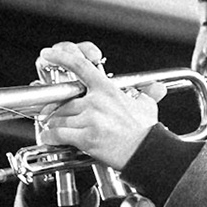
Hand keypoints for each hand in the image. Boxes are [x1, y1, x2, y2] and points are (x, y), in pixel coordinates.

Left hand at [32, 41, 163, 170]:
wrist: (146, 152)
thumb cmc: (146, 131)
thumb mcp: (147, 106)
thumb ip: (147, 94)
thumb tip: (157, 88)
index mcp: (107, 89)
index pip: (79, 65)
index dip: (61, 56)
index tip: (48, 53)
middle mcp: (96, 102)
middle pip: (64, 101)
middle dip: (55, 109)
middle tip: (52, 114)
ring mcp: (90, 120)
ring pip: (59, 118)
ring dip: (53, 124)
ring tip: (54, 129)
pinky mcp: (86, 138)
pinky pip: (59, 135)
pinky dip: (51, 137)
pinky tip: (50, 139)